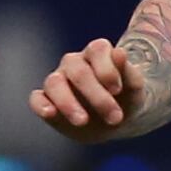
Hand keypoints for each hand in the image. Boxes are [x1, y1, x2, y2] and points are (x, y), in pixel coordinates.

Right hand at [29, 38, 146, 142]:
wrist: (117, 121)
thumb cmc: (126, 100)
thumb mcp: (134, 90)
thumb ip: (130, 73)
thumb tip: (120, 52)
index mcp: (98, 53)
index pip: (97, 49)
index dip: (107, 69)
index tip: (118, 91)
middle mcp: (75, 62)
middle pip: (78, 71)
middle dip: (97, 96)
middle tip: (115, 118)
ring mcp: (59, 80)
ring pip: (54, 82)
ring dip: (68, 103)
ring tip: (83, 121)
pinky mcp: (47, 100)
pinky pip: (36, 98)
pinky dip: (40, 105)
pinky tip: (50, 114)